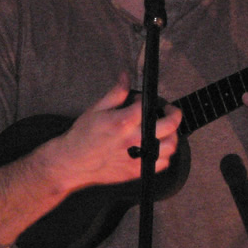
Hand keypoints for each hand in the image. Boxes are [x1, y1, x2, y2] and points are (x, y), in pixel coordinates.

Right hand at [51, 75, 181, 191]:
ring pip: (170, 146)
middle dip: (174, 114)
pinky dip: (164, 154)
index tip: (141, 99)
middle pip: (169, 126)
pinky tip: (157, 147)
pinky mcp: (137, 171)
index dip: (146, 99)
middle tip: (169, 110)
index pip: (148, 105)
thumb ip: (116, 92)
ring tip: (165, 129)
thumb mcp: (97, 108)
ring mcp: (138, 157)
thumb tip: (125, 76)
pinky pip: (162, 163)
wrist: (74, 162)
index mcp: (124, 122)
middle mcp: (135, 140)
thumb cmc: (83, 134)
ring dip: (172, 134)